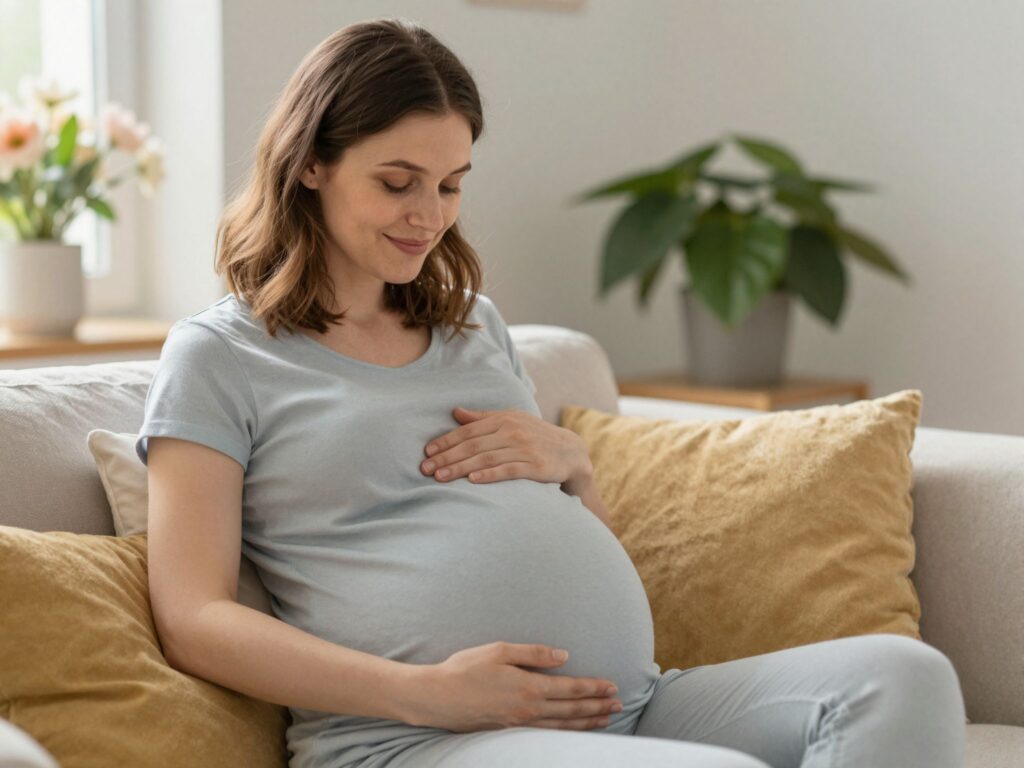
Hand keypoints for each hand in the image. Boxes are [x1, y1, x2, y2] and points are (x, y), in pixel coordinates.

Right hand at [399, 642, 621, 731]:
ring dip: (587, 722)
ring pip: (562, 726)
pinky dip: (566, 732)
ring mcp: (519, 724)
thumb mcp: (500, 651)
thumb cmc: (465, 669)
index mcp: (529, 687)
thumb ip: (534, 653)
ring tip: (605, 720)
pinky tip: (572, 729)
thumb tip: (564, 655)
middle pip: (572, 710)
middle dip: (597, 707)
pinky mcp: (510, 731)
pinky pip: (548, 734)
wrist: (437, 697)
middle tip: (619, 705)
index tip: (613, 687)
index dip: (594, 688)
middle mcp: (528, 710)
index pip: (571, 688)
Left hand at [421, 407, 592, 485]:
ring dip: (461, 468)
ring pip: (486, 458)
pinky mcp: (535, 466)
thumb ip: (483, 418)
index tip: (427, 452)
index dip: (446, 441)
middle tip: (425, 469)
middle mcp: (512, 431)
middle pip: (473, 445)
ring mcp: (524, 448)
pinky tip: (472, 481)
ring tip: (441, 477)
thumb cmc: (535, 436)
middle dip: (447, 457)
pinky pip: (508, 470)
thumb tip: (455, 412)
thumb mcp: (511, 421)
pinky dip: (489, 475)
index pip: (468, 430)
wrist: (571, 451)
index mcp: (503, 419)